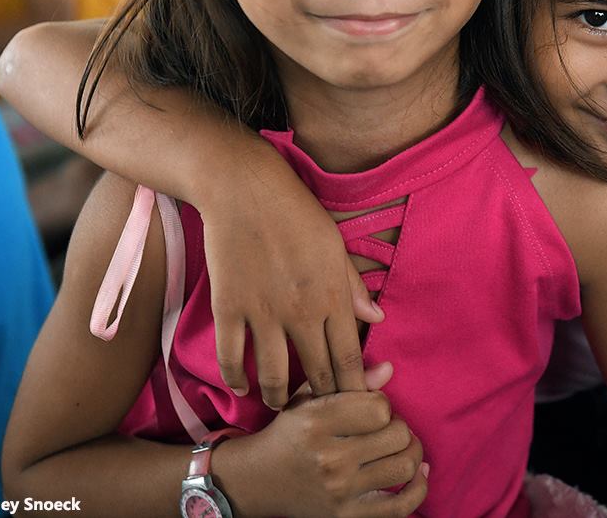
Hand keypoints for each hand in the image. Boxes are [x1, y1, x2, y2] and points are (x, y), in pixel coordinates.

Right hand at [201, 154, 383, 409]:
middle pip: (316, 371)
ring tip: (281, 407)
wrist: (245, 191)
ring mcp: (263, 312)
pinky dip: (236, 377)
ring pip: (274, 374)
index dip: (354, 387)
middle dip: (322, 399)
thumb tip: (376, 319)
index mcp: (333, 296)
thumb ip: (353, 287)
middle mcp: (301, 311)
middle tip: (324, 417)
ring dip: (278, 398)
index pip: (349, 356)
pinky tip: (242, 387)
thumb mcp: (336, 246)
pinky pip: (232, 355)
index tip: (357, 405)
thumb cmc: (297, 213)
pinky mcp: (230, 307)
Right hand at [233, 363, 427, 517]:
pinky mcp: (346, 517)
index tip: (373, 410)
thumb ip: (348, 380)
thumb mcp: (308, 399)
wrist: (256, 480)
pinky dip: (418, 489)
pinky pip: (400, 507)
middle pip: (397, 435)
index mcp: (317, 423)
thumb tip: (390, 368)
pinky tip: (418, 475)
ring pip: (404, 467)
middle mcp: (328, 459)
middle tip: (388, 428)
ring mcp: (338, 491)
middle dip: (400, 427)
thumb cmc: (289, 433)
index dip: (384, 405)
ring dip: (412, 453)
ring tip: (401, 447)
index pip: (380, 408)